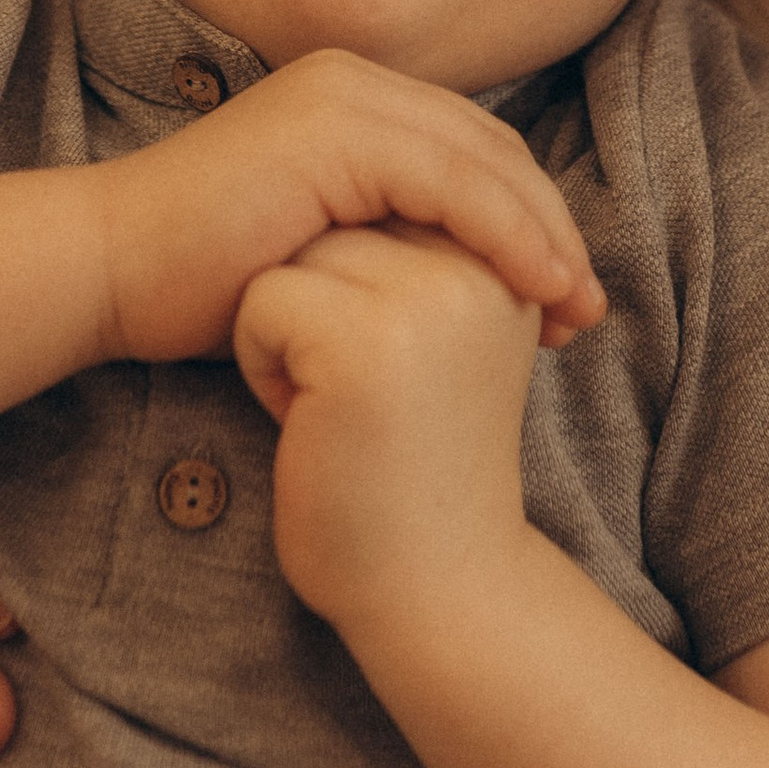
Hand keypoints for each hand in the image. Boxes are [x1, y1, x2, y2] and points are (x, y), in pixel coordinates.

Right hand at [101, 50, 602, 367]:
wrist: (106, 271)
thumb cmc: (200, 282)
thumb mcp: (320, 255)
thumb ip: (385, 242)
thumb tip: (463, 281)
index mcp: (356, 98)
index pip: (477, 152)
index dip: (533, 222)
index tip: (566, 303)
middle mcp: (356, 81)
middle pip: (494, 149)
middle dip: (552, 230)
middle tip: (589, 309)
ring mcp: (343, 97)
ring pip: (484, 162)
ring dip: (542, 236)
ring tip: (574, 309)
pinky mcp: (332, 132)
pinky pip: (449, 181)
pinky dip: (503, 234)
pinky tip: (532, 288)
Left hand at [234, 222, 540, 641]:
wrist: (435, 587)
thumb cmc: (422, 468)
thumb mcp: (450, 342)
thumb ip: (435, 260)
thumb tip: (383, 180)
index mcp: (505, 261)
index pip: (393, 198)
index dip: (359, 280)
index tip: (391, 372)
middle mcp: (478, 267)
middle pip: (342, 218)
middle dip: (325, 298)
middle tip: (368, 395)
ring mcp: (424, 300)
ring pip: (299, 253)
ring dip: (290, 327)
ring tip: (339, 404)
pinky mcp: (363, 341)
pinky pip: (265, 301)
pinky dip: (263, 364)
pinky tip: (309, 422)